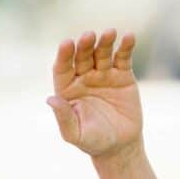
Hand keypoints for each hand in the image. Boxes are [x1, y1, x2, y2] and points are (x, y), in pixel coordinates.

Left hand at [48, 29, 141, 157]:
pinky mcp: (123, 75)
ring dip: (105, 42)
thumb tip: (50, 99)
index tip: (66, 43)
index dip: (64, 56)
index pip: (62, 68)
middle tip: (89, 36)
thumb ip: (64, 117)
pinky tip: (129, 37)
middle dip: (85, 46)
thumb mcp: (75, 133)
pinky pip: (123, 58)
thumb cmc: (93, 141)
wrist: (120, 145)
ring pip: (102, 54)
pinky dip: (126, 47)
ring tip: (109, 32)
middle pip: (82, 57)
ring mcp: (103, 75)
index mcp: (67, 89)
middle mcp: (83, 78)